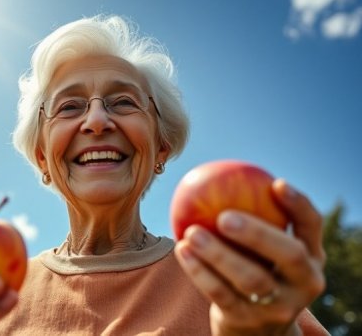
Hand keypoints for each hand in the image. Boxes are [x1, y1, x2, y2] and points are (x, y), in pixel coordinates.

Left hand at [175, 179, 325, 335]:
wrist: (253, 328)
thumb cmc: (254, 270)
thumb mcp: (264, 252)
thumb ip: (253, 219)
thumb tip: (216, 174)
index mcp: (311, 258)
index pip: (312, 226)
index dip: (299, 204)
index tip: (276, 183)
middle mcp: (303, 283)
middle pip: (289, 254)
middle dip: (258, 233)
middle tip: (224, 216)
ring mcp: (278, 306)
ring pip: (251, 278)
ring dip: (218, 254)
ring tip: (191, 232)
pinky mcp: (248, 321)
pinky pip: (221, 293)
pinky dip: (199, 271)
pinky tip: (181, 249)